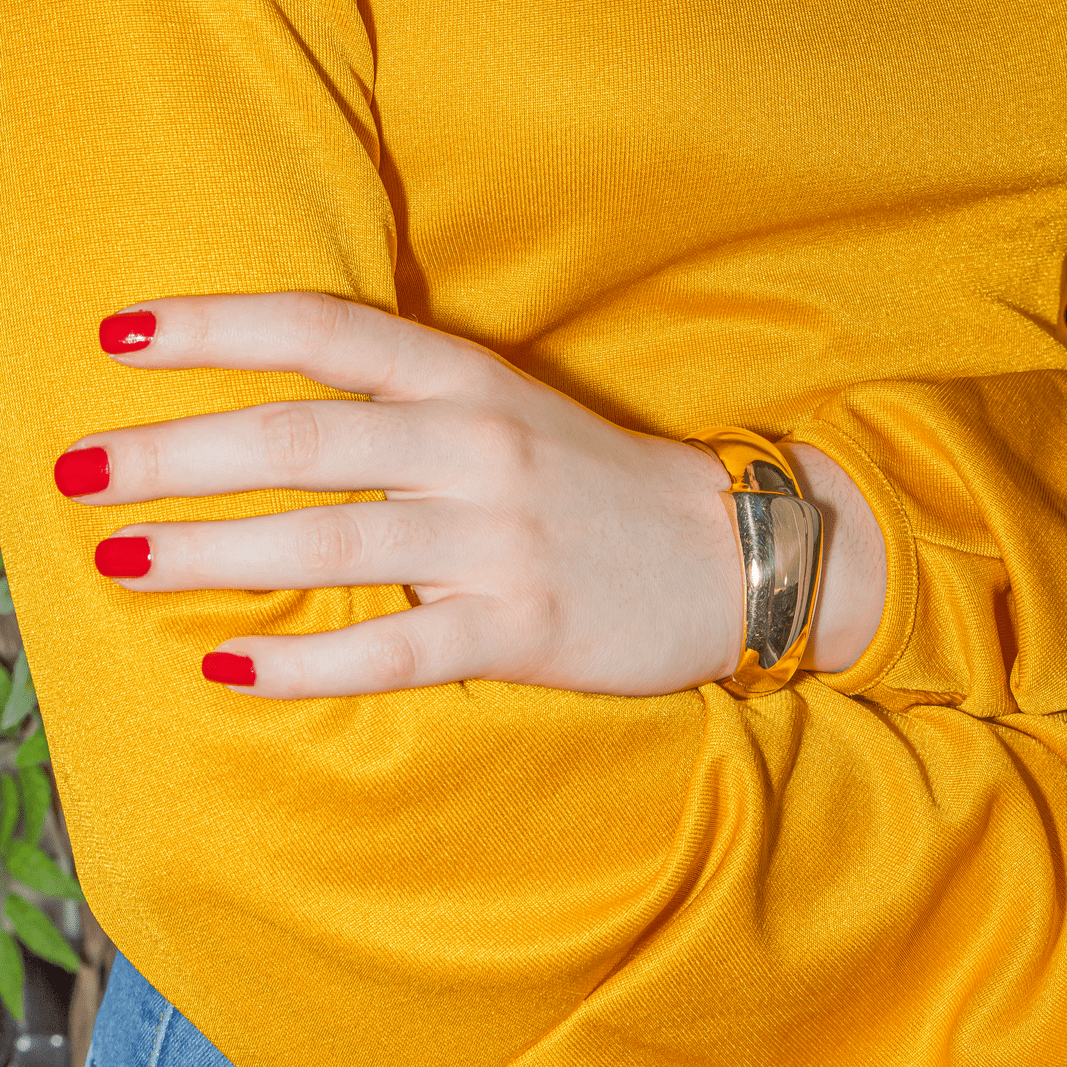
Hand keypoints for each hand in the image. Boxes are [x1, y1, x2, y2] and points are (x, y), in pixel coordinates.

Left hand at [58, 292, 748, 698]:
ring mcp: (499, 540)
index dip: (220, 326)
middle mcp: (477, 448)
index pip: (328, 333)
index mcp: (471, 382)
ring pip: (331, 542)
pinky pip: (393, 648)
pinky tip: (229, 667)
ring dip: (211, 551)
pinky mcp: (520, 626)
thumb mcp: (509, 412)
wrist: (727, 551)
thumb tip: (277, 429)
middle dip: (174, 453)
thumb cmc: (601, 482)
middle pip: (301, 440)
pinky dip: (307, 663)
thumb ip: (409, 409)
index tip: (121, 336)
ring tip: (120, 560)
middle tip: (75, 470)